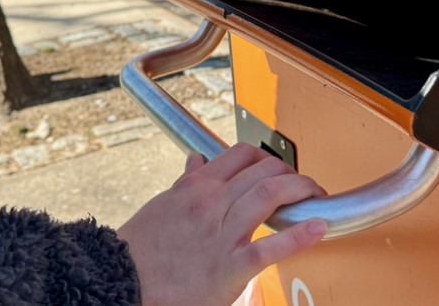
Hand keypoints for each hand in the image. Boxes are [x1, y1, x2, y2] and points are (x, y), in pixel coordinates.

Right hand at [117, 143, 327, 305]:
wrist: (121, 284)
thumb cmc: (138, 251)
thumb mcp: (161, 207)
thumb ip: (185, 183)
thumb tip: (197, 159)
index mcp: (195, 188)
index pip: (241, 154)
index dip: (268, 157)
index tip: (278, 167)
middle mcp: (210, 204)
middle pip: (264, 171)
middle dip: (291, 173)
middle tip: (304, 186)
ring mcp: (220, 235)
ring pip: (269, 196)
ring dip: (301, 192)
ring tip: (316, 197)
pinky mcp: (229, 268)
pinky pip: (268, 247)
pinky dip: (298, 236)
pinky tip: (317, 228)